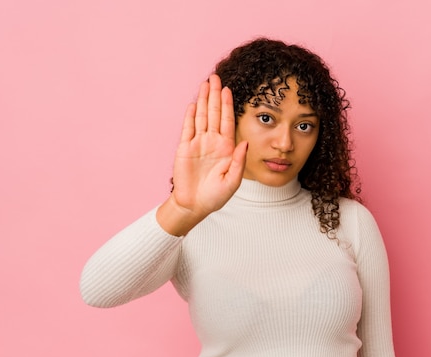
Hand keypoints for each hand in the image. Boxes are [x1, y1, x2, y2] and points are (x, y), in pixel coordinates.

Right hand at [157, 74, 247, 234]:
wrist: (194, 205)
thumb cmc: (216, 196)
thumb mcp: (232, 181)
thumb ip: (239, 161)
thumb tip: (245, 142)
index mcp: (227, 148)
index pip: (228, 121)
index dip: (228, 105)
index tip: (229, 90)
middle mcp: (213, 142)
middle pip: (214, 113)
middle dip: (215, 95)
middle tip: (216, 76)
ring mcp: (198, 144)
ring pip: (201, 117)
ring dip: (203, 100)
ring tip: (205, 83)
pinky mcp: (184, 148)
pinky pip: (187, 129)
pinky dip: (190, 116)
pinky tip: (193, 103)